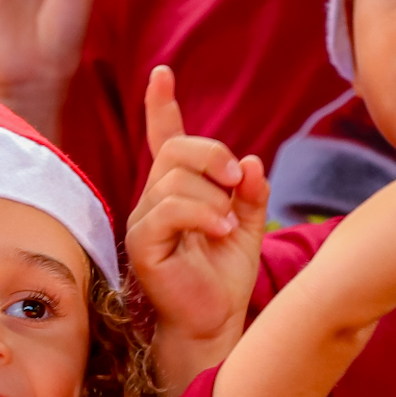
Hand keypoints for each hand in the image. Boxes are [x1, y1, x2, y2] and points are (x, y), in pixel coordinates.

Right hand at [125, 65, 266, 347]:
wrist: (215, 323)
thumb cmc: (225, 278)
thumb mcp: (249, 226)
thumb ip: (251, 193)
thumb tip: (253, 162)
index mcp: (177, 190)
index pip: (164, 138)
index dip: (161, 105)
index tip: (163, 73)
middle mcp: (154, 200)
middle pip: (177, 149)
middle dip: (215, 156)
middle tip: (240, 183)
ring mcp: (144, 221)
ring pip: (175, 179)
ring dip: (214, 195)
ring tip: (229, 223)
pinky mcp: (142, 245)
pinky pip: (169, 210)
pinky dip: (203, 214)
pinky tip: (221, 230)